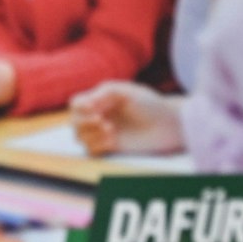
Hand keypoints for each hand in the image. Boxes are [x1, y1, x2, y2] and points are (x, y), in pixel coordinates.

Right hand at [71, 82, 186, 155]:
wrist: (169, 124)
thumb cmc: (150, 103)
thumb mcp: (125, 91)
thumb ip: (102, 93)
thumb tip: (84, 105)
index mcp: (100, 100)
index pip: (76, 103)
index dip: (79, 107)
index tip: (93, 108)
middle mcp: (99, 116)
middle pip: (74, 121)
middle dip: (84, 122)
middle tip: (102, 121)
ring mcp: (104, 132)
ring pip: (80, 137)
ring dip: (91, 133)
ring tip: (110, 129)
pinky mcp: (111, 147)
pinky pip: (91, 150)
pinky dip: (96, 145)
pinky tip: (111, 140)